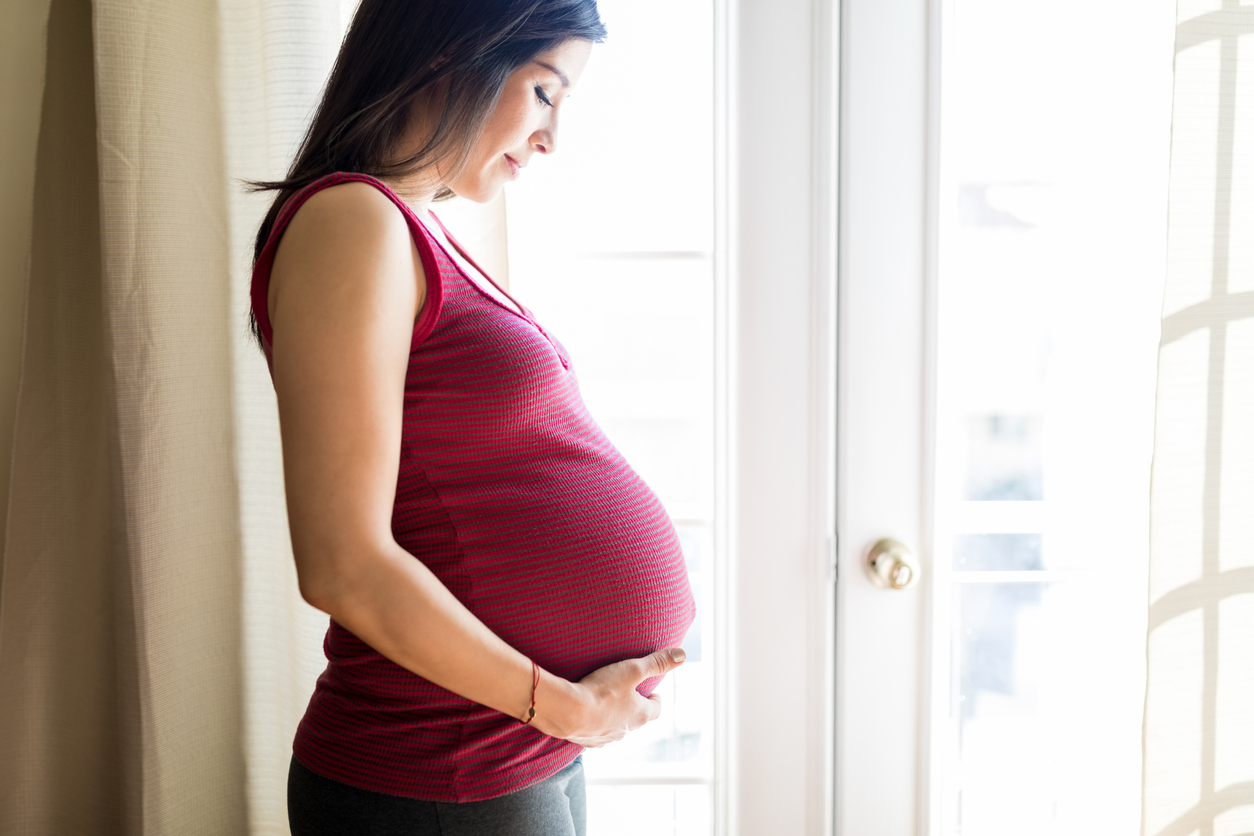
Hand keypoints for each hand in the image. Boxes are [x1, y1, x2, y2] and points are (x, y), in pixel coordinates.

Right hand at [532, 647, 686, 747]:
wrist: (568, 712)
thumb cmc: (602, 690)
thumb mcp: (632, 670)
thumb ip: (656, 662)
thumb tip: (681, 654)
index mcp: (640, 715)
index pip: (656, 710)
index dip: (655, 700)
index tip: (652, 692)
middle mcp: (626, 731)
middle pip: (636, 720)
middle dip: (634, 707)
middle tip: (628, 694)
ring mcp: (606, 738)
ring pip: (615, 728)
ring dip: (614, 717)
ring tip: (606, 703)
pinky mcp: (586, 741)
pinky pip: (595, 735)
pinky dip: (594, 725)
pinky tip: (586, 716)